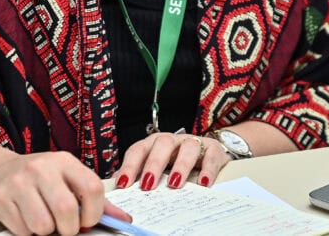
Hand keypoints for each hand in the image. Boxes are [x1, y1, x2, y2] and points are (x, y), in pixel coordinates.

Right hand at [0, 150, 130, 235]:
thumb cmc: (37, 179)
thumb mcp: (66, 179)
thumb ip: (93, 199)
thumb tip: (123, 219)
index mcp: (64, 161)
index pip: (92, 188)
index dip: (94, 212)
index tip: (87, 220)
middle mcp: (41, 167)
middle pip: (67, 210)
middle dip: (69, 229)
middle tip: (64, 227)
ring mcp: (19, 182)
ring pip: (43, 225)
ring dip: (46, 231)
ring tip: (41, 219)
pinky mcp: (0, 198)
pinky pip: (23, 230)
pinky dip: (26, 232)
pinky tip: (24, 217)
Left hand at [114, 131, 229, 190]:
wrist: (209, 153)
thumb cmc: (176, 161)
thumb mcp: (157, 167)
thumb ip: (139, 174)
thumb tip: (115, 187)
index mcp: (153, 143)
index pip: (138, 150)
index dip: (130, 166)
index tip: (123, 184)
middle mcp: (172, 140)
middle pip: (162, 145)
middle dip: (154, 165)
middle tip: (148, 185)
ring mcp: (192, 142)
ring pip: (187, 147)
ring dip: (180, 166)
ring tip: (175, 184)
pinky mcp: (213, 149)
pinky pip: (210, 156)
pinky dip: (207, 169)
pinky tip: (203, 183)